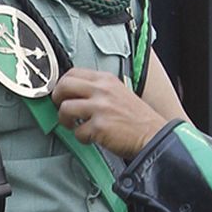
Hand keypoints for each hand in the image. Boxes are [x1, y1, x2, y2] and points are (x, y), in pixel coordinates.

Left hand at [52, 70, 169, 161]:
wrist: (153, 135)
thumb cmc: (136, 118)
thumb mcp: (118, 92)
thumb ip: (98, 89)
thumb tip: (73, 93)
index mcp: (106, 80)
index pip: (73, 72)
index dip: (63, 84)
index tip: (63, 95)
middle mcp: (102, 90)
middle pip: (64, 85)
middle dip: (57, 99)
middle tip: (63, 109)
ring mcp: (100, 108)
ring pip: (65, 108)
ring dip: (65, 120)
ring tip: (75, 126)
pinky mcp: (99, 126)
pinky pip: (77, 132)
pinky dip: (81, 138)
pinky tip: (91, 138)